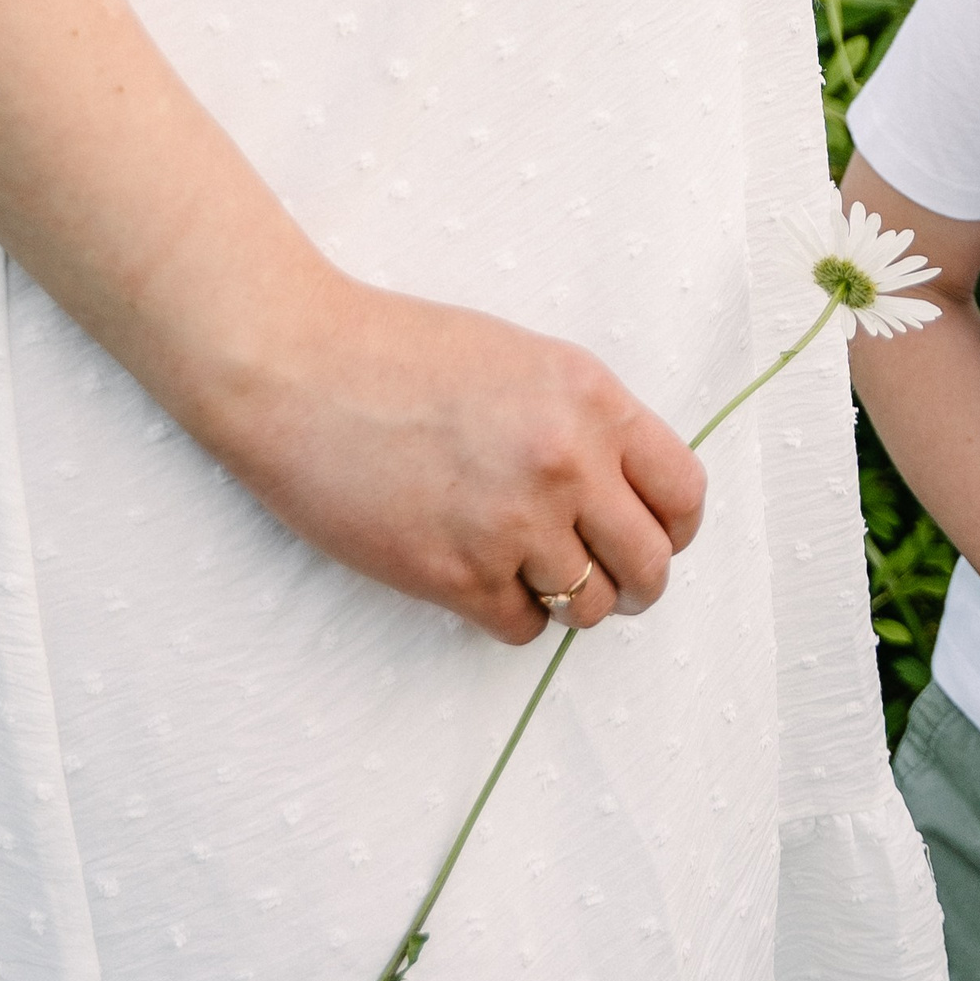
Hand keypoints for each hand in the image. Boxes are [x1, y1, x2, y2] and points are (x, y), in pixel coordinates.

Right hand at [199, 267, 706, 644]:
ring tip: (536, 574)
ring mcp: (512, 525)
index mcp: (594, 402)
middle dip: (636, 582)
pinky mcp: (453, 575)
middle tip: (610, 580)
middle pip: (649, 565)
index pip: (683, 494)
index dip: (675, 527)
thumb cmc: (402, 353)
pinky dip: (510, 614)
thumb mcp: (527, 362)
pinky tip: (482, 581)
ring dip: (571, 600)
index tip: (656, 535)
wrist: (296, 369)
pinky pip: (520, 627)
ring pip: (588, 606)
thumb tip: (627, 489)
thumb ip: (588, 421)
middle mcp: (567, 466)